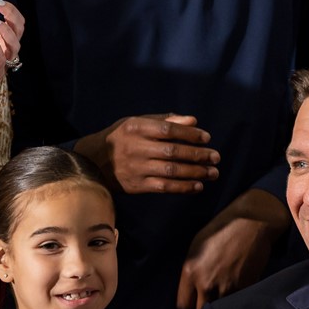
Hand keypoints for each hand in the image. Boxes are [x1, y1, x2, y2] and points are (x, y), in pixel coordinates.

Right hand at [74, 115, 219, 193]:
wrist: (93, 162)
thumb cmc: (121, 138)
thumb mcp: (137, 123)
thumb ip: (165, 120)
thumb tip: (193, 121)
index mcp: (136, 128)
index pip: (168, 130)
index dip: (190, 134)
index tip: (207, 138)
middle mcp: (136, 148)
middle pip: (173, 152)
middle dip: (198, 155)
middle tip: (216, 157)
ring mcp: (137, 168)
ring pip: (171, 171)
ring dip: (195, 173)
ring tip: (212, 173)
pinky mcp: (137, 185)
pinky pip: (164, 187)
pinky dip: (183, 187)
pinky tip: (198, 186)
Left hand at [176, 189, 289, 308]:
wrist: (251, 222)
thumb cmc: (222, 229)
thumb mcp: (196, 247)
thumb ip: (191, 271)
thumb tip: (190, 291)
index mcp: (190, 271)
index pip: (182, 308)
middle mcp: (206, 283)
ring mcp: (227, 287)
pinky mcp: (245, 287)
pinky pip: (238, 304)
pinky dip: (236, 306)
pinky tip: (236, 303)